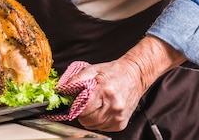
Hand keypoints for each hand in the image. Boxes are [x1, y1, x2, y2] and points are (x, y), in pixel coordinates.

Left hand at [64, 35, 185, 131]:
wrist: (135, 76)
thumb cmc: (114, 72)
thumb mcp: (93, 69)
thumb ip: (76, 79)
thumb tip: (62, 88)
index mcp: (104, 92)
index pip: (82, 109)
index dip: (76, 106)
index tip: (75, 101)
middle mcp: (113, 106)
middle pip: (87, 120)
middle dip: (81, 113)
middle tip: (84, 104)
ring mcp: (118, 117)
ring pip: (94, 126)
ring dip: (89, 118)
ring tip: (94, 106)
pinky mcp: (121, 123)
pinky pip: (103, 128)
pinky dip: (98, 122)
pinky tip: (101, 110)